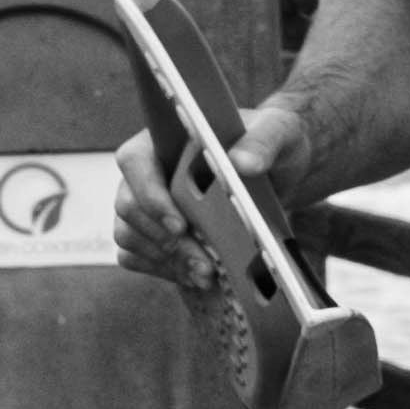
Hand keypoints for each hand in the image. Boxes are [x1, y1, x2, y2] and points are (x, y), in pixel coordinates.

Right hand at [111, 94, 305, 301]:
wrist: (280, 170)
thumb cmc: (271, 142)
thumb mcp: (278, 132)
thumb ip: (263, 141)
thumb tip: (243, 162)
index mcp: (165, 138)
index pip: (134, 162)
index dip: (150, 195)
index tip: (181, 226)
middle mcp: (148, 171)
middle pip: (129, 207)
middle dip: (165, 241)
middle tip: (206, 264)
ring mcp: (145, 204)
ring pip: (129, 234)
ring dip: (166, 260)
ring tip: (207, 275)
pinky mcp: (152, 232)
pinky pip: (135, 256)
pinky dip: (163, 269)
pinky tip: (195, 277)